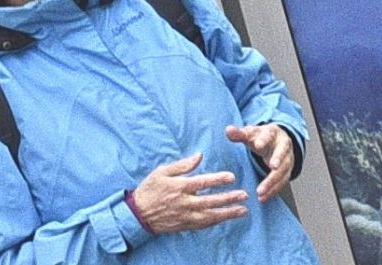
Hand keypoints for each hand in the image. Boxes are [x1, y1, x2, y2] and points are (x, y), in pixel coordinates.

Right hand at [128, 154, 247, 234]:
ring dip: (226, 214)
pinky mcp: (183, 225)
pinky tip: (226, 218)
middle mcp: (183, 203)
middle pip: (209, 201)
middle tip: (244, 195)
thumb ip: (182, 165)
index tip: (232, 177)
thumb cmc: (149, 190)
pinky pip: (201, 225)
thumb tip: (199, 155)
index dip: (218, 180)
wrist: (136, 215)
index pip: (202, 183)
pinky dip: (215, 222)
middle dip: (228, 199)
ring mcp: (184, 216)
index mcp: (179, 187)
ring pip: (208, 216)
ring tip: (243, 210)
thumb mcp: (162, 172)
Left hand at [227, 123, 297, 202]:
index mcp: (272, 133)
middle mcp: (283, 145)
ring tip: (260, 193)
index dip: (264, 140)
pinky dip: (274, 191)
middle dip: (277, 161)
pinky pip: (282, 182)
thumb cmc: (261, 138)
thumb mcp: (250, 133)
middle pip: (282, 153)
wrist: (276, 141)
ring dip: (273, 182)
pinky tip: (263, 199)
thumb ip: (239, 133)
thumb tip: (228, 130)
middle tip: (271, 168)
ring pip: (283, 170)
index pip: (269, 135)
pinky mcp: (286, 171)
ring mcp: (287, 159)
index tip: (258, 145)